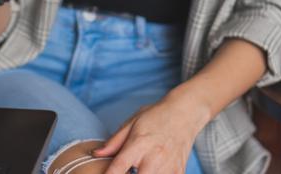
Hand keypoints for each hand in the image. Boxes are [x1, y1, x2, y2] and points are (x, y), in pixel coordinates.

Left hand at [93, 92, 211, 173]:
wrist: (185, 113)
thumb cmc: (155, 116)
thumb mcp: (132, 123)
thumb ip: (114, 142)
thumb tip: (96, 154)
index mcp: (139, 144)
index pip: (119, 168)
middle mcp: (154, 158)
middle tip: (126, 170)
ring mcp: (169, 167)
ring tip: (139, 168)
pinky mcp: (179, 172)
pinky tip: (151, 169)